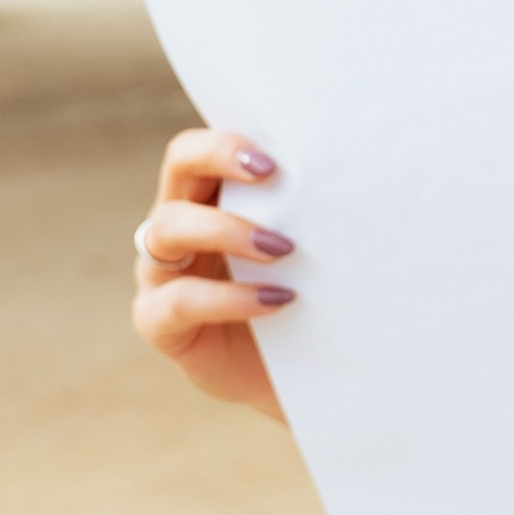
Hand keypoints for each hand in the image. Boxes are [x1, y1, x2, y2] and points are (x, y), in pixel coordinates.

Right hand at [131, 127, 292, 419]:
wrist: (301, 370)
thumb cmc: (309, 295)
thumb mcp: (310, 250)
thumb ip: (309, 214)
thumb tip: (354, 177)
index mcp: (209, 197)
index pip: (196, 151)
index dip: (223, 144)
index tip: (274, 158)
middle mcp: (178, 226)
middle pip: (177, 171)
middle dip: (219, 162)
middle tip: (272, 175)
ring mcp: (161, 273)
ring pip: (167, 231)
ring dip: (226, 231)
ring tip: (282, 248)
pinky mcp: (158, 322)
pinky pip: (177, 302)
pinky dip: (226, 298)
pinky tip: (274, 300)